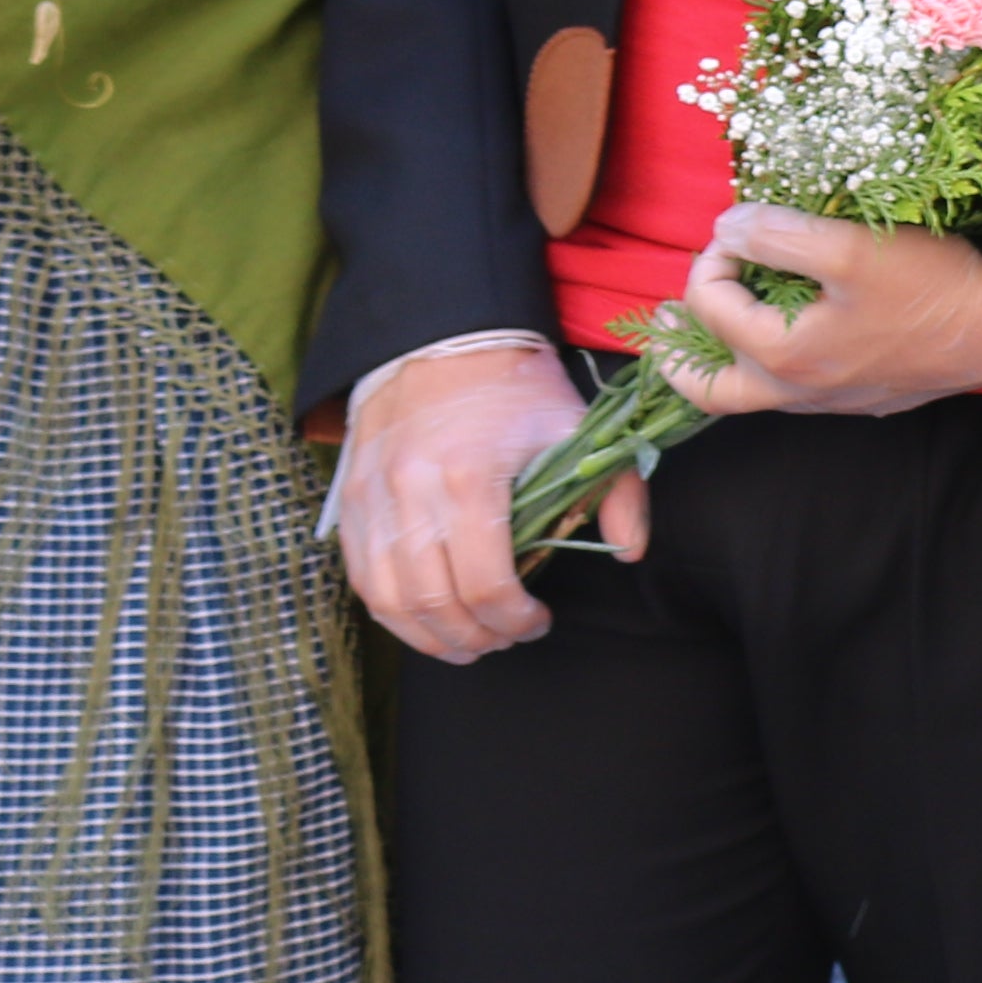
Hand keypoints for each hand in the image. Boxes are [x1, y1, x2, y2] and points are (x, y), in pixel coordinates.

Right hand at [336, 341, 637, 663]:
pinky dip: (391, 611)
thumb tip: (630, 551)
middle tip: (505, 640)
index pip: (486, 583)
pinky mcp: (351, 503)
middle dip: (476, 637)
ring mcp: (374, 500)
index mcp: (471, 476)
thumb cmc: (516, 389)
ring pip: (389, 600)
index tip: (537, 622)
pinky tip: (424, 619)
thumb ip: (616, 492)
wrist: (443, 339)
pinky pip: (361, 577)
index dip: (514, 619)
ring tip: (467, 644)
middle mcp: (412, 492)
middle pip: (435, 601)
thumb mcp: (577, 429)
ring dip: (429, 636)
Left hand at [670, 211, 981, 419]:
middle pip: (710, 391)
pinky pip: (795, 390)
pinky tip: (788, 330)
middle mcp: (800, 393)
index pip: (712, 306)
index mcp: (785, 357)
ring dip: (723, 358)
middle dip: (677, 354)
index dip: (713, 257)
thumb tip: (729, 228)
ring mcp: (833, 401)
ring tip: (718, 320)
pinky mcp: (865, 396)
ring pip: (754, 394)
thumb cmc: (933, 286)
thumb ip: (779, 235)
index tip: (740, 226)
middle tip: (663, 320)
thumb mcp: (851, 247)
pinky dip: (769, 363)